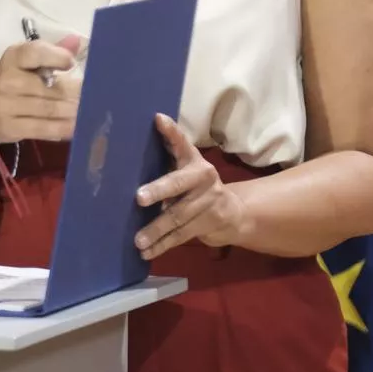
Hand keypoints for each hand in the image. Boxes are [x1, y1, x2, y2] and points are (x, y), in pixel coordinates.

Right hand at [0, 35, 83, 143]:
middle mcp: (8, 79)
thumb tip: (77, 41)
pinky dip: (62, 129)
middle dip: (75, 95)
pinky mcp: (10, 126)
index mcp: (13, 57)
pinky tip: (76, 128)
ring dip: (73, 113)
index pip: (34, 52)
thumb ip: (51, 53)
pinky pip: (43, 128)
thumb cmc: (10, 82)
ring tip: (90, 114)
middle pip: (50, 87)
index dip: (55, 57)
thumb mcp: (24, 63)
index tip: (71, 64)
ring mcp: (7, 104)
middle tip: (96, 98)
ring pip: (49, 109)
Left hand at [134, 113, 250, 259]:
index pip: (181, 143)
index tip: (158, 120)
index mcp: (194, 160)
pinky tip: (146, 252)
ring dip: (156, 229)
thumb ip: (169, 150)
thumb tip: (150, 125)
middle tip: (138, 198)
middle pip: (177, 184)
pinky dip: (162, 245)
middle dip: (159, 191)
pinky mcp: (209, 224)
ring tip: (137, 239)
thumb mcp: (185, 166)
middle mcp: (204, 178)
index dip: (171, 132)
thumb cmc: (195, 184)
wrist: (234, 212)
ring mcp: (209, 203)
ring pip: (177, 216)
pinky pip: (181, 236)